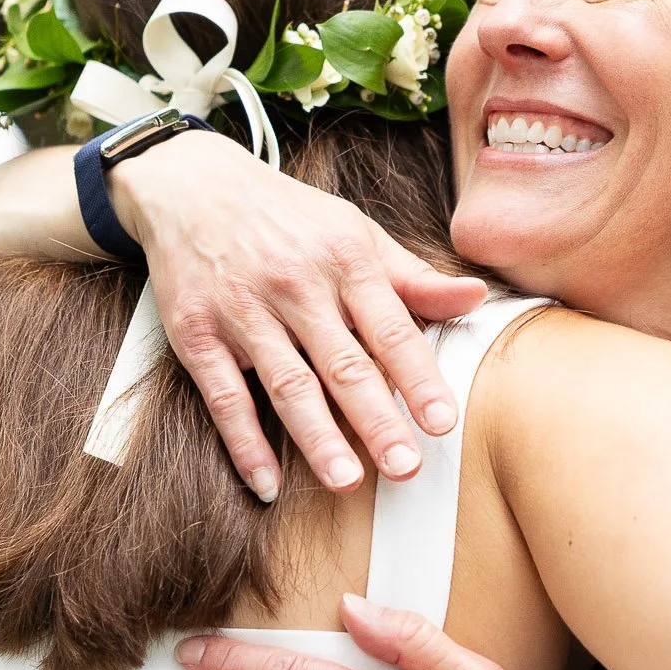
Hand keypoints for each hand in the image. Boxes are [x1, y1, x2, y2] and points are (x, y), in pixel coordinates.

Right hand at [111, 129, 489, 495]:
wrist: (192, 187)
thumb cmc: (290, 219)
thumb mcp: (356, 233)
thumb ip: (414, 277)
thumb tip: (477, 298)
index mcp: (345, 261)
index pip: (390, 329)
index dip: (418, 378)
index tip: (442, 422)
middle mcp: (296, 287)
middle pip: (343, 365)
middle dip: (376, 419)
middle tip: (405, 467)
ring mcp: (243, 311)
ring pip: (286, 384)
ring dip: (317, 436)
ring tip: (346, 481)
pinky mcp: (197, 334)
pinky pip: (223, 396)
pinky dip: (245, 442)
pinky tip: (268, 482)